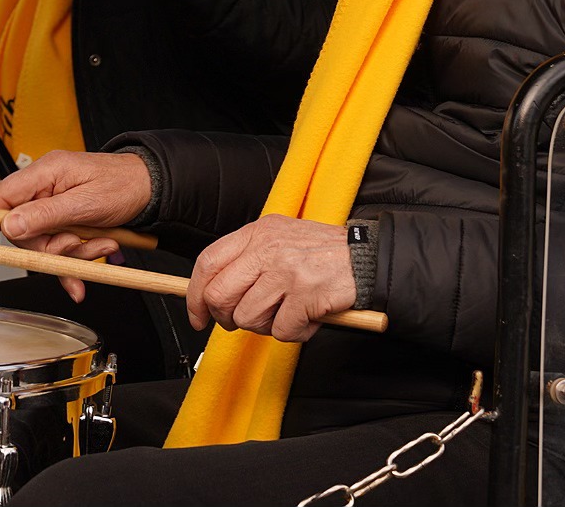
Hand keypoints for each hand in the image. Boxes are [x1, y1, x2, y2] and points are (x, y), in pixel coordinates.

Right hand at [0, 150, 152, 300]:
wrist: (155, 189)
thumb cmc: (125, 184)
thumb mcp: (85, 203)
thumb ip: (45, 215)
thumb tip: (8, 226)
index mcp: (45, 173)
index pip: (1, 197)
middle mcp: (46, 188)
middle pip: (23, 230)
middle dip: (49, 248)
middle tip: (74, 246)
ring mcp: (57, 206)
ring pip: (45, 244)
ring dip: (71, 255)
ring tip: (102, 246)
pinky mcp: (68, 221)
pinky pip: (60, 249)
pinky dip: (74, 262)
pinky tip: (88, 271)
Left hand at [187, 216, 356, 343]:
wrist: (368, 257)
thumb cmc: (323, 254)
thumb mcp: (280, 239)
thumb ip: (248, 260)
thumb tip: (212, 294)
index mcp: (259, 232)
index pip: (207, 262)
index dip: (195, 295)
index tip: (198, 315)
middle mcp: (268, 248)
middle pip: (219, 295)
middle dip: (227, 318)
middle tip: (245, 321)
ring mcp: (286, 271)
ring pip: (247, 318)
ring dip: (267, 326)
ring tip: (288, 312)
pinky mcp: (305, 295)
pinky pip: (281, 331)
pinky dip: (295, 332)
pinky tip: (308, 316)